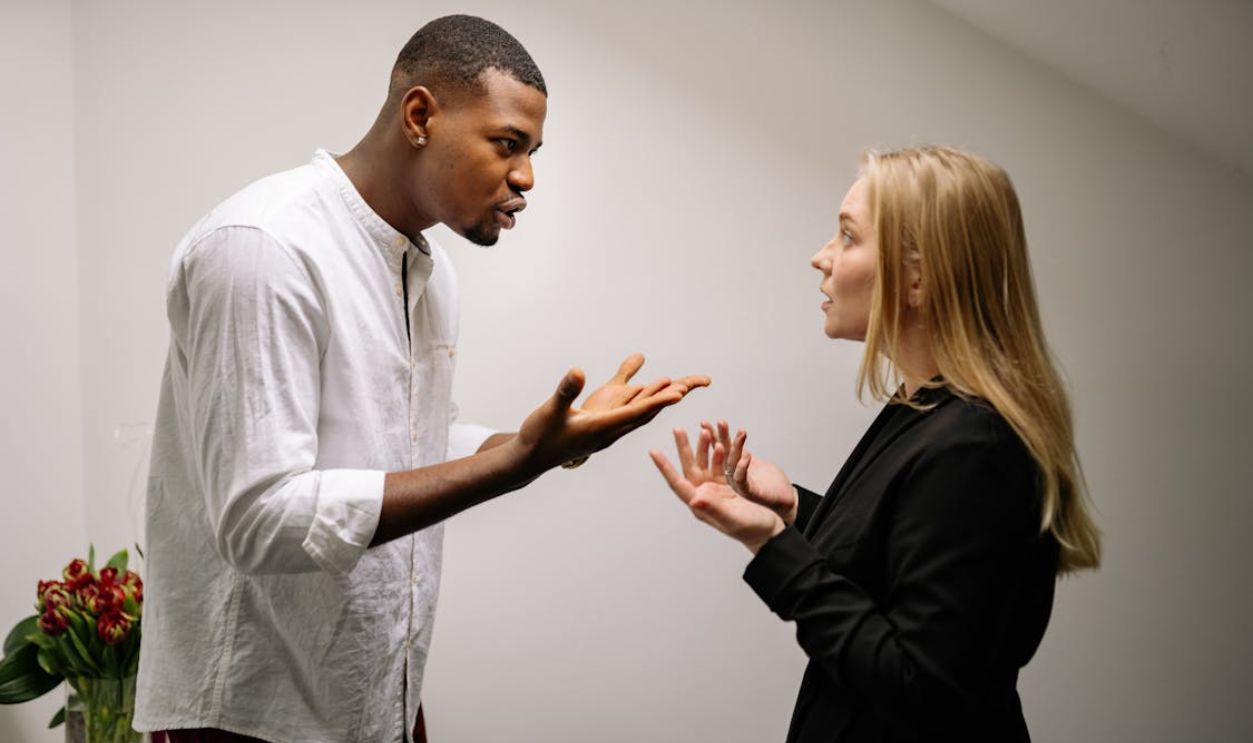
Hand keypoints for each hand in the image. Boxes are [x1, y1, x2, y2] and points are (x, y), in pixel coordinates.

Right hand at [513, 354, 709, 474]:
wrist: (530, 458)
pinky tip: (649, 394)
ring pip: (639, 414)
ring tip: (682, 387)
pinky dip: (643, 403)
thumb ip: (565, 391)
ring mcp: (606, 432)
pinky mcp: (600, 430)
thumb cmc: (539, 436)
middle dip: (668, 399)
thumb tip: (578, 371)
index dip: (657, 401)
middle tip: (694, 385)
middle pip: (646, 413)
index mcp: (601, 428)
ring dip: (659, 400)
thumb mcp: (551, 411)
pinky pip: (628, 415)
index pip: (636, 413)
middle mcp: (609, 431)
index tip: (679, 393)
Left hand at [649, 426, 784, 553]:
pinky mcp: (727, 486)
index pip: (678, 483)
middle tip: (678, 429)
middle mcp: (704, 497)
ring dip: (704, 448)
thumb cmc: (752, 529)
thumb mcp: (732, 519)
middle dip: (683, 448)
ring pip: (705, 464)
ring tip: (705, 431)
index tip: (654, 451)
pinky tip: (720, 443)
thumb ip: (713, 508)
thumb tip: (694, 499)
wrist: (769, 531)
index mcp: (700, 506)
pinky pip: (719, 466)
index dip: (665, 467)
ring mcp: (715, 490)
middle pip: (689, 469)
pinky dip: (718, 455)